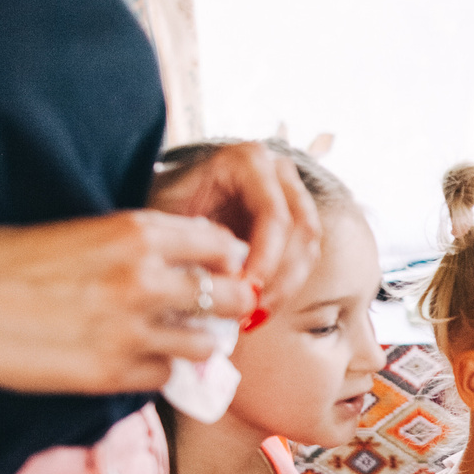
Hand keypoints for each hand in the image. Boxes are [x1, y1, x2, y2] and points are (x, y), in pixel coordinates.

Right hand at [0, 209, 249, 394]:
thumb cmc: (2, 260)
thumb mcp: (78, 232)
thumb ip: (133, 246)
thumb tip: (179, 261)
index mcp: (136, 233)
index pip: (221, 245)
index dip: (225, 261)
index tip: (219, 270)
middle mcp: (144, 279)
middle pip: (230, 297)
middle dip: (228, 305)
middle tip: (213, 312)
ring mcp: (131, 330)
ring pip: (205, 344)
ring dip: (194, 343)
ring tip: (172, 340)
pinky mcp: (111, 373)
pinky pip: (163, 378)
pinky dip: (154, 371)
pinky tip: (131, 361)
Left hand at [148, 141, 324, 311]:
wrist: (169, 198)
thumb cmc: (165, 203)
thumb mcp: (169, 215)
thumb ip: (195, 242)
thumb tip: (224, 285)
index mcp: (247, 161)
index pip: (274, 213)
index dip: (266, 257)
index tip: (247, 291)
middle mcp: (278, 172)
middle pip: (302, 230)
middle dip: (281, 277)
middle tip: (255, 309)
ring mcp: (292, 195)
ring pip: (308, 248)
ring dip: (287, 285)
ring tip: (256, 313)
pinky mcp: (295, 223)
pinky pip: (303, 259)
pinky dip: (285, 286)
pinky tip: (260, 305)